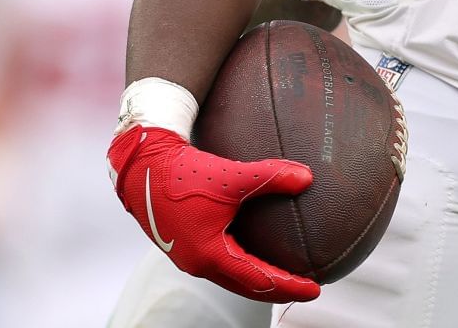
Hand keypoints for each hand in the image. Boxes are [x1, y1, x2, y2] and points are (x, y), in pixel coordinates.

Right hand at [108, 123, 318, 303]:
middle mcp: (198, 263)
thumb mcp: (230, 176)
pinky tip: (251, 254)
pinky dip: (241, 268)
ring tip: (283, 276)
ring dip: (257, 281)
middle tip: (305, 288)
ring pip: (231, 279)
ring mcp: (188, 257)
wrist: (142, 166)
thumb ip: (270, 177)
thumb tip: (307, 177)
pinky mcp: (183, 245)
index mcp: (210, 255)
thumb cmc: (184, 173)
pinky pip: (219, 265)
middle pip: (245, 287)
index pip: (258, 280)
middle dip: (276, 290)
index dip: (289, 285)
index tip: (315, 288)